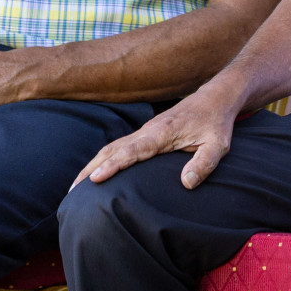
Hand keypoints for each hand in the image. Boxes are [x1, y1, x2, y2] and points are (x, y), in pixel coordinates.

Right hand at [74, 86, 241, 189]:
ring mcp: (144, 131)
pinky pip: (119, 147)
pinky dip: (103, 159)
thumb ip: (205, 163)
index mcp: (162, 133)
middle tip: (71, 192)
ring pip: (112, 148)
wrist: (215, 98)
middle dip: (90, 169)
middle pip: (112, 150)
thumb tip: (187, 183)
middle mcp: (148, 131)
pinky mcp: (146, 134)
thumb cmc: (216, 123)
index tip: (94, 179)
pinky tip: (95, 173)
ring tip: (74, 188)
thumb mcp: (218, 145)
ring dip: (92, 165)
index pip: (133, 151)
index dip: (113, 165)